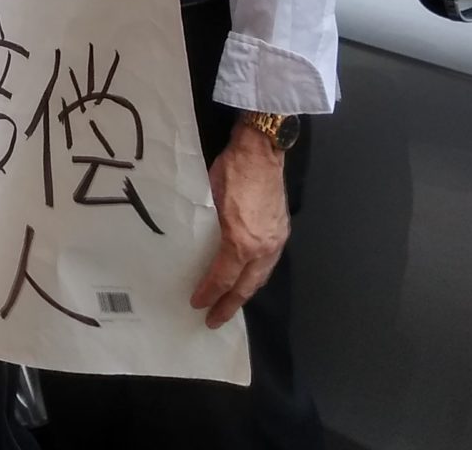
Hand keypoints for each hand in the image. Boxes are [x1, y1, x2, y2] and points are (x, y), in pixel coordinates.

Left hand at [190, 127, 290, 328]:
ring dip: (244, 294)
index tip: (196, 304)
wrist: (262, 151)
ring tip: (230, 305)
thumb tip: (190, 241)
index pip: (222, 277)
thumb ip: (203, 225)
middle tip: (213, 321)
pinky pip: (268, 265)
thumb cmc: (231, 170)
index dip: (209, 293)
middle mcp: (262, 247)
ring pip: (260, 278)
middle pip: (245, 286)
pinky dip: (256, 277)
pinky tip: (247, 280)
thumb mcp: (207, 198)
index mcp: (241, 241)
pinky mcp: (282, 232)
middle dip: (229, 306)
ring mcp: (275, 241)